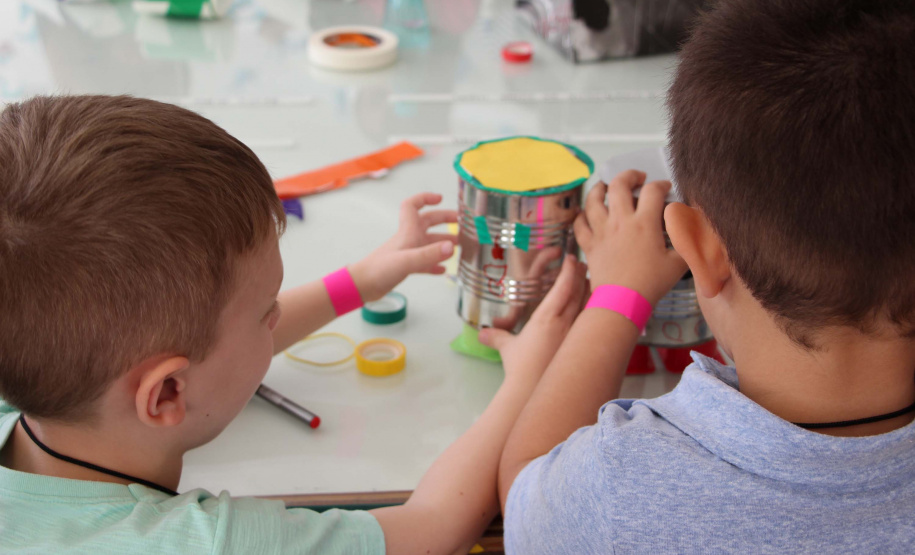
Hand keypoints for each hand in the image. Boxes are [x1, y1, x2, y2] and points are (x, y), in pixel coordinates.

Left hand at [351, 192, 457, 301]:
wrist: (363, 286)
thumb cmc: (379, 270)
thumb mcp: (406, 261)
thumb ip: (429, 254)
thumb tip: (451, 247)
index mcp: (407, 232)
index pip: (413, 205)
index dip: (425, 198)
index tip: (440, 198)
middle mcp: (408, 239)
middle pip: (427, 222)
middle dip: (444, 220)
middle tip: (460, 223)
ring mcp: (408, 253)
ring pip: (429, 243)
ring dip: (443, 243)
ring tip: (459, 247)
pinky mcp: (406, 267)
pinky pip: (424, 262)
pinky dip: (435, 264)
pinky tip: (443, 270)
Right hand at [478, 255, 588, 384]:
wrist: (533, 390)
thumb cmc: (520, 367)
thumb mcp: (507, 349)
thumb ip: (497, 337)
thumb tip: (482, 334)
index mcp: (546, 318)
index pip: (563, 288)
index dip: (569, 271)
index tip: (572, 259)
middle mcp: (564, 324)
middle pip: (579, 293)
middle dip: (582, 276)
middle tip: (583, 265)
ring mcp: (574, 336)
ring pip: (588, 307)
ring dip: (590, 292)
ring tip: (590, 282)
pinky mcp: (578, 347)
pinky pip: (590, 324)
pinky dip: (593, 312)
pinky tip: (594, 310)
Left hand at [574, 170, 686, 304]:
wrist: (622, 302)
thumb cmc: (650, 284)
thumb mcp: (678, 263)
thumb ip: (688, 244)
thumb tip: (696, 232)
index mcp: (644, 223)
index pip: (653, 191)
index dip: (661, 184)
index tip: (665, 187)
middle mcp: (620, 221)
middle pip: (619, 184)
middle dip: (629, 175)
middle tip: (636, 178)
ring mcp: (602, 231)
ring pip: (593, 200)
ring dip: (599, 189)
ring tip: (605, 186)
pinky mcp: (589, 245)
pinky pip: (580, 224)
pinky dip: (581, 216)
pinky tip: (586, 214)